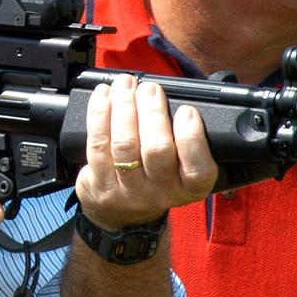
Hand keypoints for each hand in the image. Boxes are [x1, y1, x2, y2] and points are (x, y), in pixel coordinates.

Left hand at [75, 75, 215, 228]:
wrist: (122, 212)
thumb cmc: (156, 176)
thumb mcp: (182, 167)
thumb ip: (185, 137)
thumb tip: (179, 96)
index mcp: (189, 187)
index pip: (198, 169)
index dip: (192, 137)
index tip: (187, 110)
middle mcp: (160, 192)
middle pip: (157, 150)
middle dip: (152, 112)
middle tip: (150, 89)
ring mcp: (128, 190)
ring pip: (125, 144)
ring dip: (124, 107)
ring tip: (126, 85)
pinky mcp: (100, 183)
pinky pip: (98, 143)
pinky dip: (99, 113)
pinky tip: (104, 95)